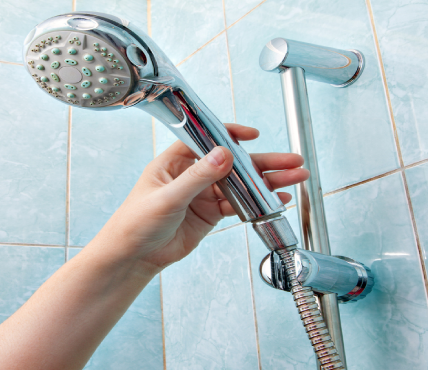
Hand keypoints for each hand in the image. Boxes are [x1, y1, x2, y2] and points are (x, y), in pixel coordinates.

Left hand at [91, 123, 308, 271]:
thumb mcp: (168, 197)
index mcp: (175, 161)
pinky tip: (277, 199)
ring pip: (241, 183)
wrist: (133, 257)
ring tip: (294, 178)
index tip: (253, 135)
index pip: (207, 138)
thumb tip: (224, 154)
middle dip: (263, 161)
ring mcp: (203, 194)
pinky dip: (258, 202)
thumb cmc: (136, 222)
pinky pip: (239, 204)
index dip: (231, 135)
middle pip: (234, 162)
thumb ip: (198, 176)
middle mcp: (192, 174)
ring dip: (267, 182)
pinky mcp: (210, 213)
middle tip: (291, 160)